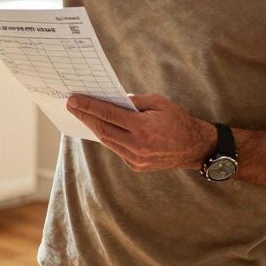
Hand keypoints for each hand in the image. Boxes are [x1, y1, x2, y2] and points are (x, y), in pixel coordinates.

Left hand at [66, 93, 216, 171]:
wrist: (194, 147)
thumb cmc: (177, 120)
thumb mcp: (158, 103)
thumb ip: (134, 101)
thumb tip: (112, 99)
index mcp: (143, 127)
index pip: (108, 114)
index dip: (89, 106)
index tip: (73, 99)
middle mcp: (137, 145)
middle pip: (102, 129)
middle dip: (84, 116)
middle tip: (71, 105)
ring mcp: (136, 158)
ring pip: (107, 141)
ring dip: (93, 127)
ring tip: (82, 115)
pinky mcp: (136, 166)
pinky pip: (116, 149)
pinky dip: (107, 137)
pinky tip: (100, 127)